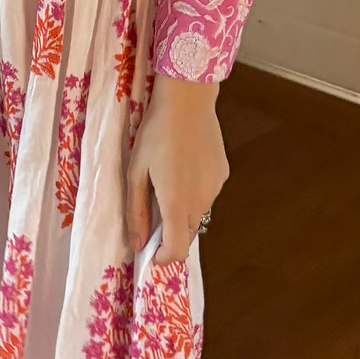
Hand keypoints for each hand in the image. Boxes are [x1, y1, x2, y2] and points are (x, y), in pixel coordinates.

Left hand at [125, 75, 228, 266]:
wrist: (188, 101)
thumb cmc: (155, 134)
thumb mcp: (136, 172)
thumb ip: (136, 212)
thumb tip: (136, 245)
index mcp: (176, 203)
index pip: (177, 250)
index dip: (164, 257)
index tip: (150, 251)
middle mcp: (201, 201)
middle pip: (187, 234)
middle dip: (170, 234)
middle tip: (153, 212)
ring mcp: (215, 187)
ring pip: (198, 214)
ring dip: (182, 211)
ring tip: (168, 181)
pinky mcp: (223, 174)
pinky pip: (207, 194)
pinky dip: (195, 192)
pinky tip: (185, 167)